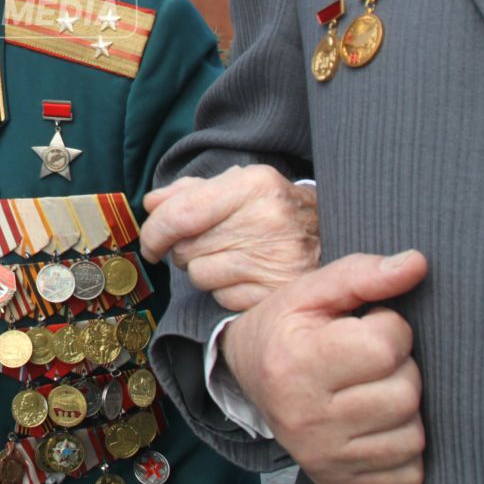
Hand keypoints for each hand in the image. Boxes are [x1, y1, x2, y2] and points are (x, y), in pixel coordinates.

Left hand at [142, 165, 319, 311]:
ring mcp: (276, 259)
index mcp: (254, 185)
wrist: (332, 235)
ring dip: (203, 270)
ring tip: (229, 257)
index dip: (154, 231)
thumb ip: (190, 191)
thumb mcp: (238, 186)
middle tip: (205, 244)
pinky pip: (221, 298)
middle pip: (186, 247)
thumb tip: (151, 204)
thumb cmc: (273, 208)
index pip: (181, 213)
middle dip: (183, 249)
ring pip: (199, 275)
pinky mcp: (278, 292)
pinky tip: (245, 275)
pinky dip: (224, 290)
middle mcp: (267, 219)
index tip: (150, 242)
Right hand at [220, 251, 427, 483]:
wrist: (244, 377)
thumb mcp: (312, 291)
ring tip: (373, 387)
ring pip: (413, 433)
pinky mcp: (339, 483)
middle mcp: (306, 418)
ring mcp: (323, 457)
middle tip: (370, 358)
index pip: (385, 346)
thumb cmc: (286, 328)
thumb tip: (418, 263)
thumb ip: (363, 274)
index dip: (389, 327)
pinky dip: (403, 444)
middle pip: (405, 392)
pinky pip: (409, 470)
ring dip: (405, 405)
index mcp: (296, 364)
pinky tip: (377, 422)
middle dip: (400, 366)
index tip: (366, 324)